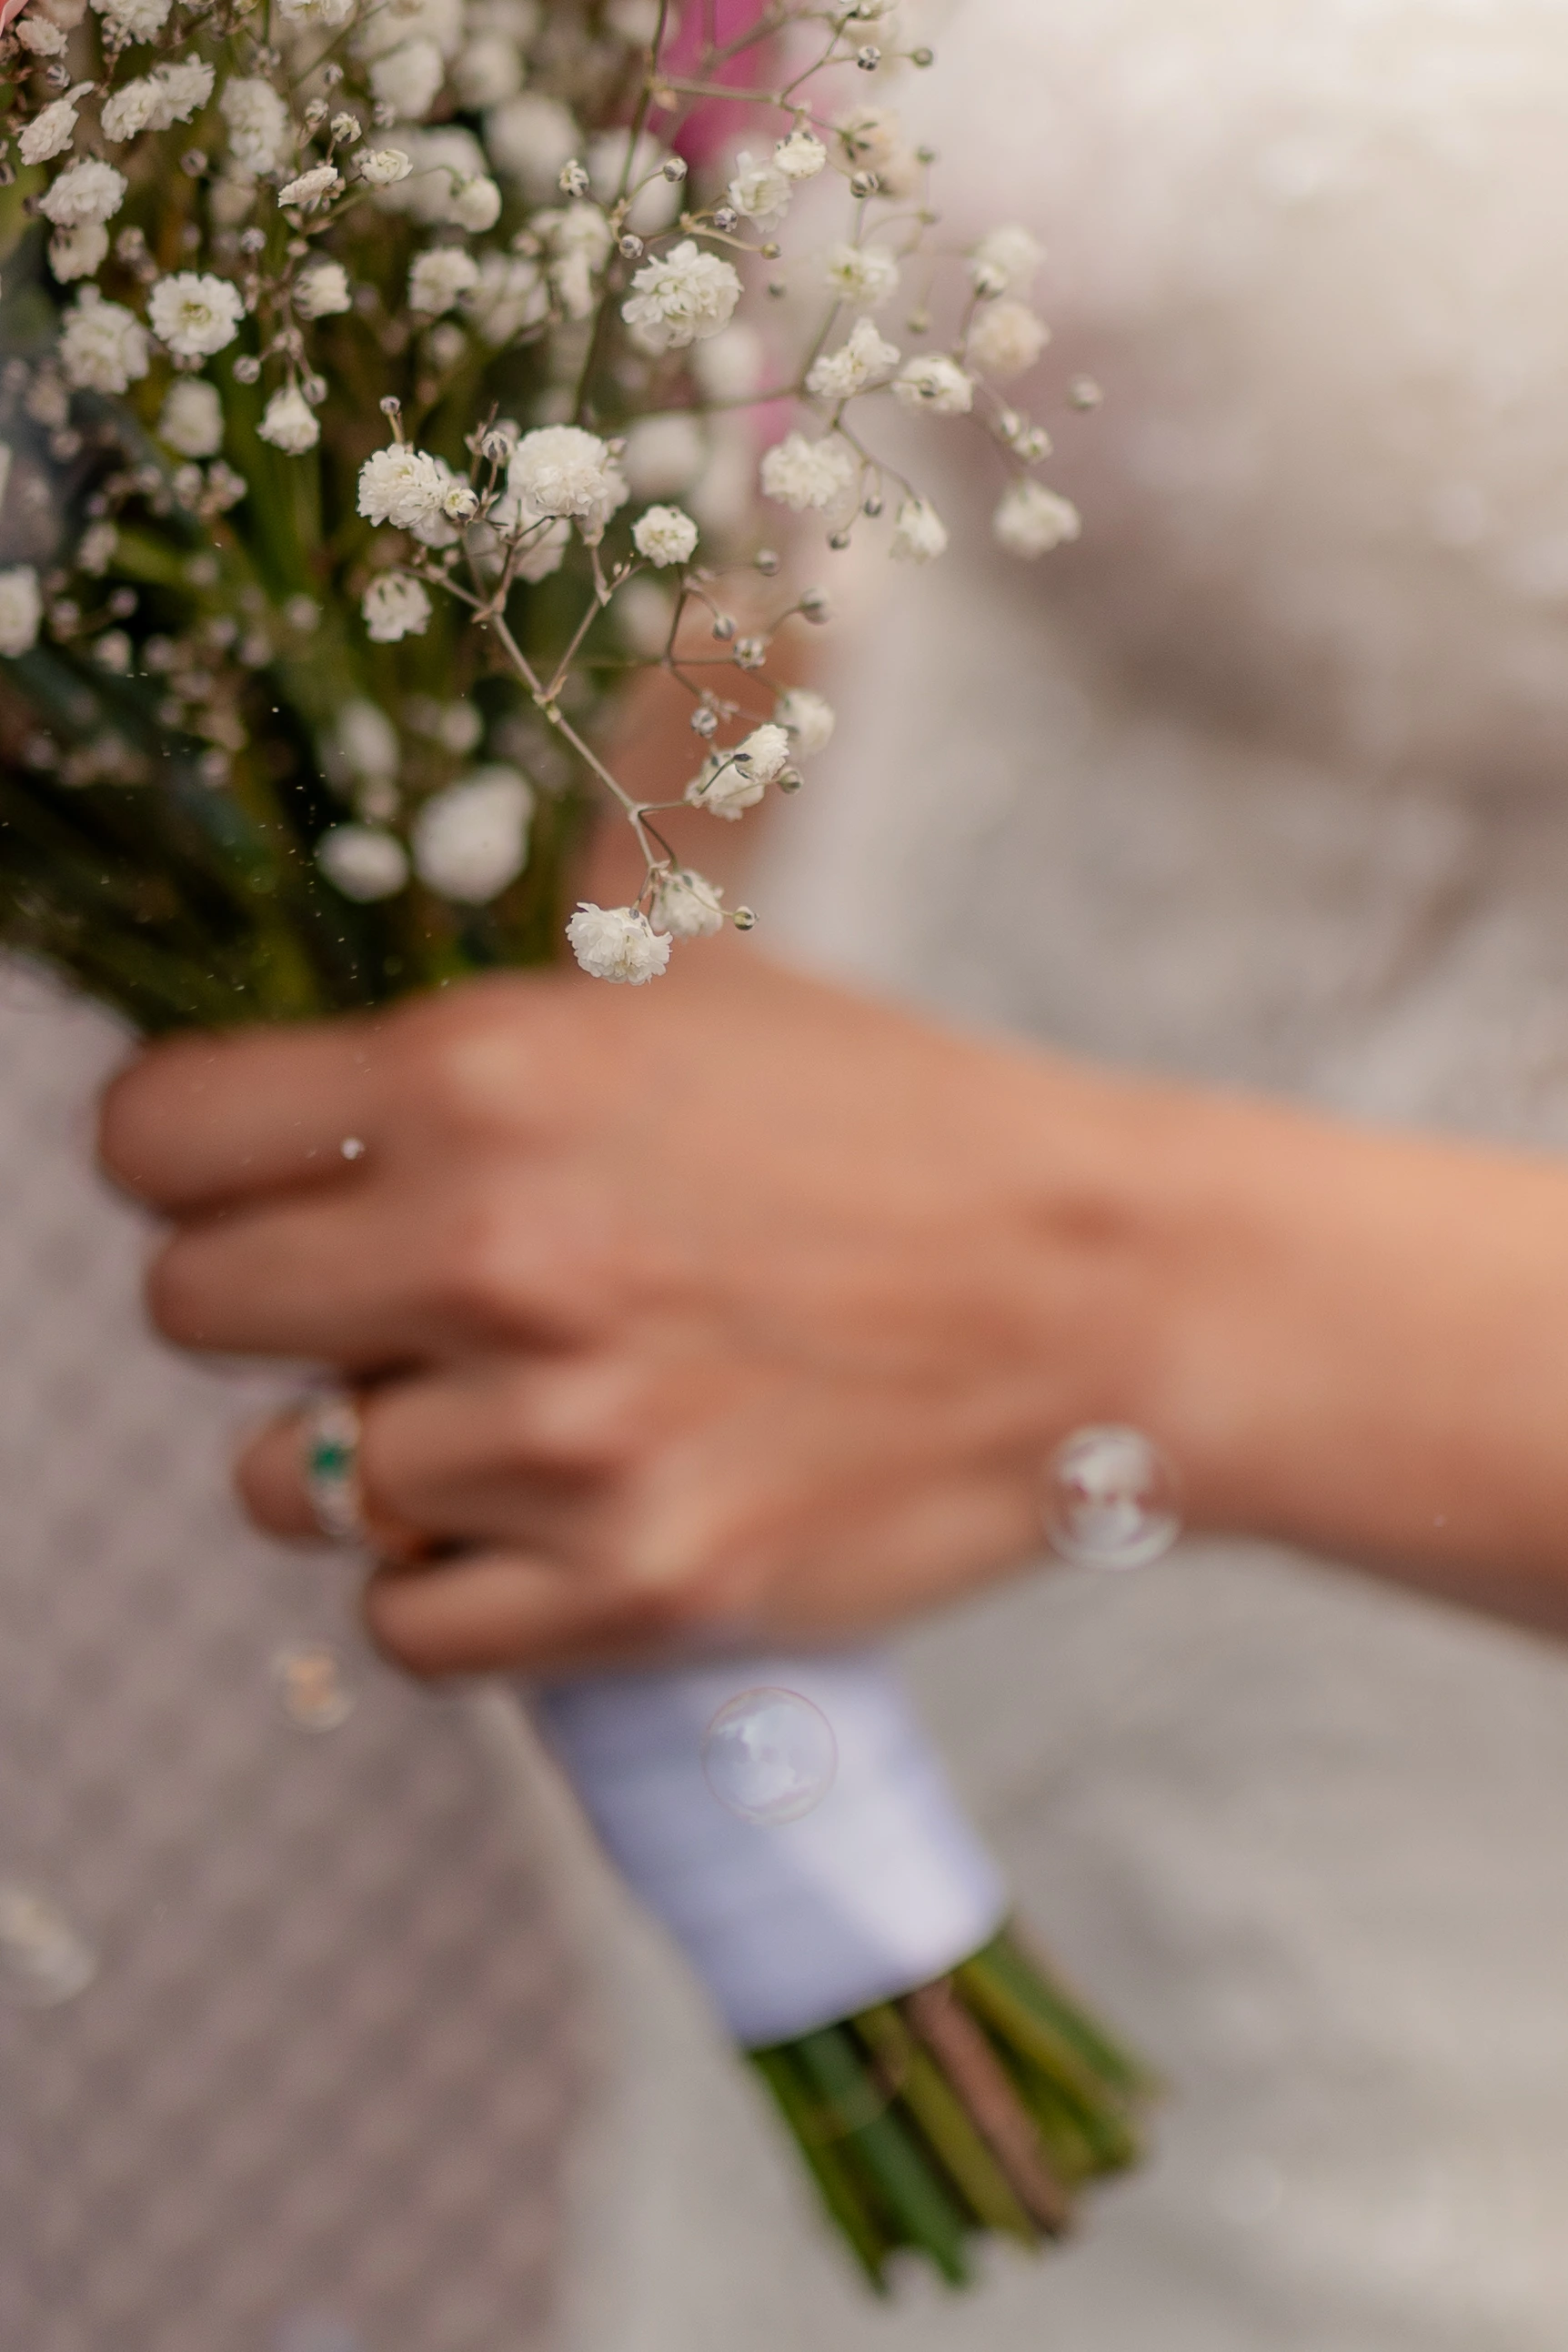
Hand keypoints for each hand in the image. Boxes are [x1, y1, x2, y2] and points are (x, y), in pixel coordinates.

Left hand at [98, 960, 1184, 1673]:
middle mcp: (498, 1258)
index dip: (185, 1157)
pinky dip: (448, 1578)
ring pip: (297, 1484)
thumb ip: (475, 1004)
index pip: (157, 1140)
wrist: (1098, 1291)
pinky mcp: (636, 1592)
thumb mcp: (682, 982)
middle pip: (196, 1315)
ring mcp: (567, 1444)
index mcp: (487, 1074)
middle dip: (273, 1301)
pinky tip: (541, 1509)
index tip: (242, 1177)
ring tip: (507, 1402)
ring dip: (375, 1446)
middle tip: (381, 1293)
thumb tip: (299, 1029)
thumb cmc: (892, 1124)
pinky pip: (406, 1625)